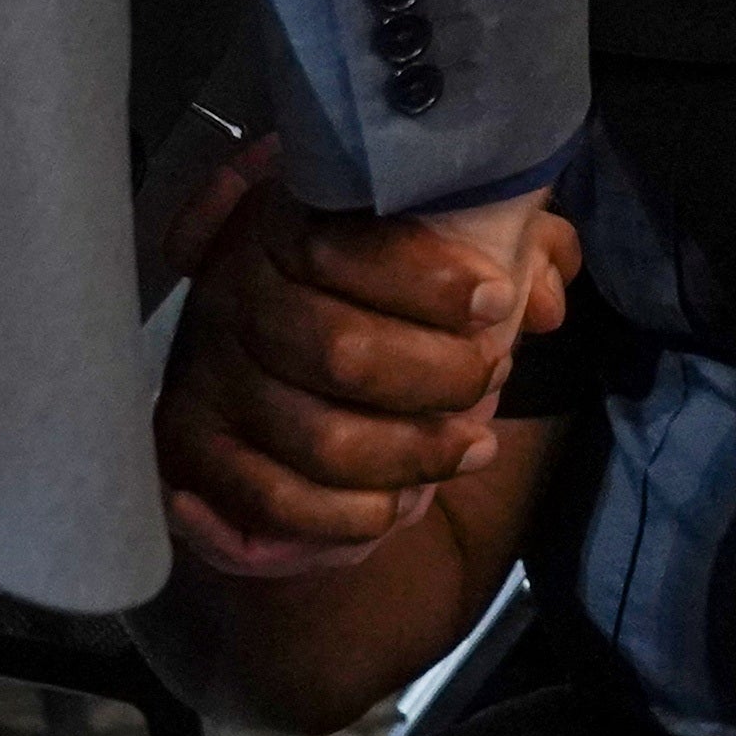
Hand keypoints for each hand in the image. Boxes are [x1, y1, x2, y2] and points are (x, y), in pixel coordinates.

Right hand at [154, 146, 575, 579]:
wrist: (282, 353)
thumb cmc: (380, 288)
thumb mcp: (441, 248)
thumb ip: (505, 249)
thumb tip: (543, 293)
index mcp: (282, 221)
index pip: (341, 246)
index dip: (424, 278)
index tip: (494, 300)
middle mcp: (233, 292)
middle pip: (337, 350)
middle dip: (435, 375)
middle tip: (491, 375)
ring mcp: (208, 374)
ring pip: (319, 438)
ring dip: (411, 453)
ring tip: (474, 447)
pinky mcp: (192, 444)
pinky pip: (274, 500)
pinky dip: (347, 514)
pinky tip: (400, 503)